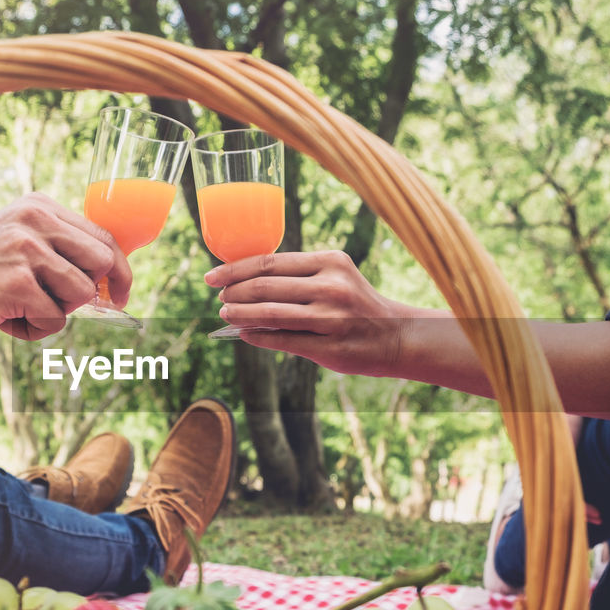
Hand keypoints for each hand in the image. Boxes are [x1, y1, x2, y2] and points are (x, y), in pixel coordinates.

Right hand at [0, 193, 131, 339]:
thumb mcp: (18, 238)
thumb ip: (59, 245)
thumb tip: (114, 274)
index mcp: (41, 207)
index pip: (105, 236)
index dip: (121, 270)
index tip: (120, 293)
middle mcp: (36, 221)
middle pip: (103, 263)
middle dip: (87, 293)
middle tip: (54, 302)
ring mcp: (25, 251)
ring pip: (82, 294)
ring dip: (56, 312)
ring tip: (21, 306)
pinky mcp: (16, 283)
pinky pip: (54, 319)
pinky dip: (33, 329)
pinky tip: (5, 318)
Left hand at [205, 250, 422, 376]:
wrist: (397, 336)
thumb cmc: (358, 305)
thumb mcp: (336, 278)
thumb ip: (299, 277)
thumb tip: (246, 284)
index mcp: (330, 262)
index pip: (270, 262)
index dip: (235, 269)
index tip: (212, 276)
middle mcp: (331, 287)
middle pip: (266, 286)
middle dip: (235, 292)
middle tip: (221, 297)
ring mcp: (331, 318)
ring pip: (270, 313)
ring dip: (241, 314)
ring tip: (226, 313)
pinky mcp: (330, 347)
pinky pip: (283, 340)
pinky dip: (258, 337)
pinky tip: (244, 334)